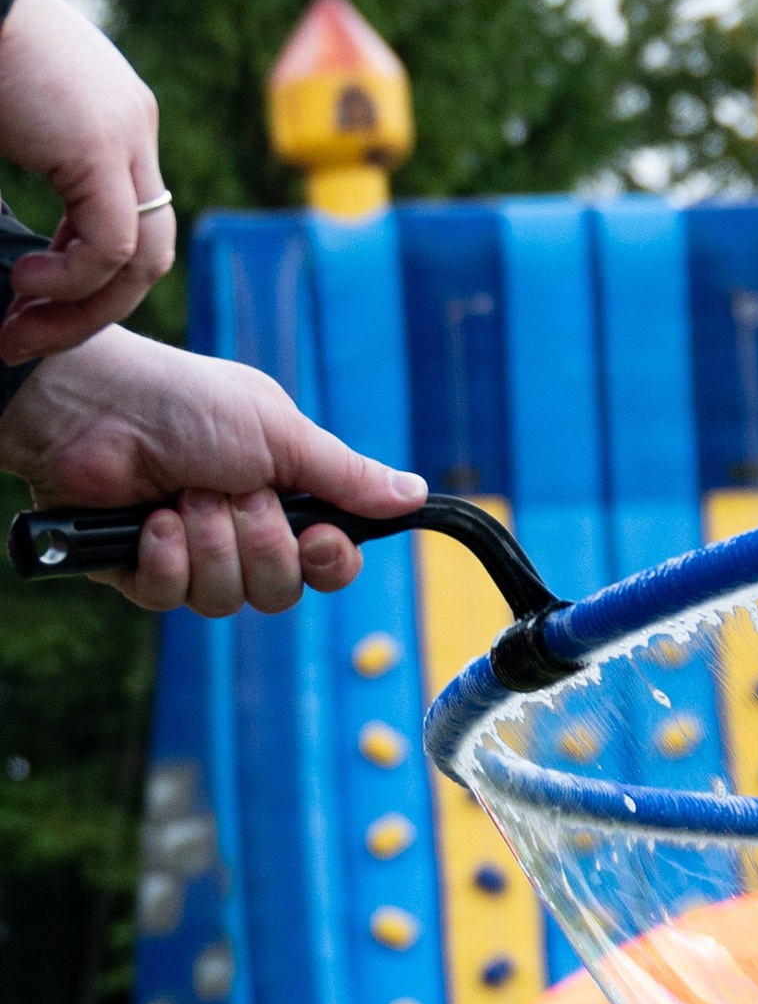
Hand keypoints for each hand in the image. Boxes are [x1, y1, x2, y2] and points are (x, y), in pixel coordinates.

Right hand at [0, 0, 177, 356]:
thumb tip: (8, 259)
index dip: (81, 281)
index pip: (123, 225)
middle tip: (24, 341)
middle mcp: (129, 128)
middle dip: (88, 312)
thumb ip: (18, 174)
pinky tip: (24, 282)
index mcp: (105, 122)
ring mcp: (124, 133)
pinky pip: (112, 245)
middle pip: (145, 253)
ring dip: (82, 311)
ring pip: (142, 260)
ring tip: (21, 329)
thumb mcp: (5, 128)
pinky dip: (73, 281)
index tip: (24, 307)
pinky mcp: (100, 142)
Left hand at [4, 328, 427, 614]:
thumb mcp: (281, 435)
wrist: (95, 406)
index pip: (328, 565)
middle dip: (259, 543)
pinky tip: (152, 521)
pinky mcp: (139, 571)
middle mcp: (241, 532)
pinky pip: (171, 598)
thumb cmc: (187, 403)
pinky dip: (165, 557)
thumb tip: (415, 496)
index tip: (316, 537)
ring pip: (226, 600)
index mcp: (283, 497)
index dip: (327, 562)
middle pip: (281, 590)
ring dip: (209, 542)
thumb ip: (347, 477)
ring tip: (183, 495)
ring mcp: (190, 554)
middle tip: (232, 492)